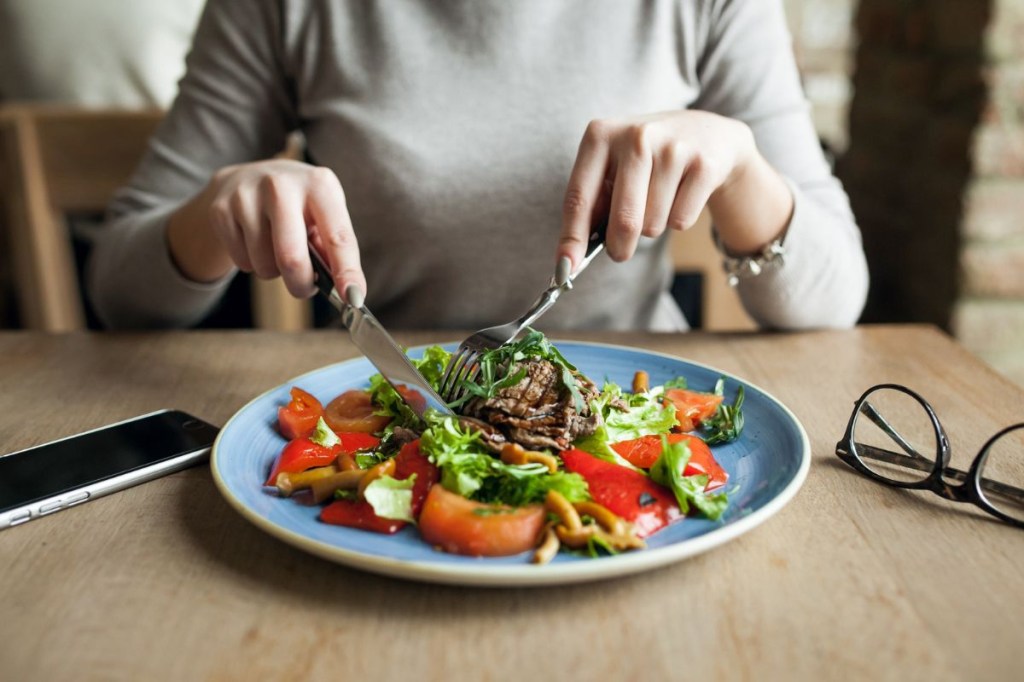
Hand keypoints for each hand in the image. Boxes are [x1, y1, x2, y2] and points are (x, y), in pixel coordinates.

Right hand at [168, 159, 364, 300]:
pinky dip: (252, 264)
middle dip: (301, 284)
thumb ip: (334, 249)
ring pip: (264, 265)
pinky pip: (242, 262)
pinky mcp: (221, 209)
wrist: (248, 178)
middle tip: (304, 287)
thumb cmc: (298, 205)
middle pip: (291, 258)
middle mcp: (282, 184)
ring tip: (276, 249)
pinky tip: (254, 242)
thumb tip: (348, 291)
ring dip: (274, 272)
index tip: (354, 299)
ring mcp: (246, 195)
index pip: (338, 236)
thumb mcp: (323, 214)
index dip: (347, 272)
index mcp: (319, 184)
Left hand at [558, 110, 788, 267]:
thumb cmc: (646, 160)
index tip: (565, 268)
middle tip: (619, 252)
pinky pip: (680, 221)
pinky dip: (678, 220)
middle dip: (619, 247)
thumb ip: (592, 204)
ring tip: (659, 199)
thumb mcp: (612, 167)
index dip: (572, 238)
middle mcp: (636, 136)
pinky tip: (681, 194)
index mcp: (601, 135)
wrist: (707, 133)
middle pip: (623, 220)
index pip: (579, 197)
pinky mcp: (704, 165)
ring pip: (653, 225)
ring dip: (652, 226)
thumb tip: (571, 258)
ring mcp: (673, 149)